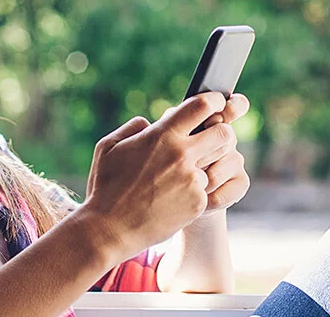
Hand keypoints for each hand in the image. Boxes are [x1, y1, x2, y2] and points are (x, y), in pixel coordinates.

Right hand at [81, 93, 235, 253]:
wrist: (110, 229)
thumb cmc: (105, 187)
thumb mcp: (109, 147)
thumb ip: (133, 127)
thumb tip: (150, 123)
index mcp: (163, 135)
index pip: (203, 106)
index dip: (214, 101)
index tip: (216, 104)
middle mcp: (182, 154)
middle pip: (224, 133)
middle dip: (222, 133)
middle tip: (213, 138)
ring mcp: (192, 180)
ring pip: (219, 164)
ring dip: (209, 164)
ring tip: (186, 173)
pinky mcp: (198, 203)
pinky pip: (207, 189)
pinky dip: (196, 191)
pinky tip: (176, 198)